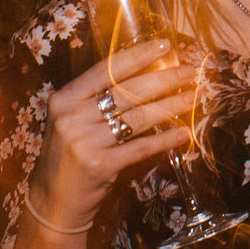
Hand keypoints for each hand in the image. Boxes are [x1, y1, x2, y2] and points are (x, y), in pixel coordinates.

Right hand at [26, 37, 194, 233]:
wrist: (53, 203)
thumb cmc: (69, 156)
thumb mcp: (72, 121)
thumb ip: (97, 99)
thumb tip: (147, 72)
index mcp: (64, 99)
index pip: (106, 69)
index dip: (138, 54)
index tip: (165, 45)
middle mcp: (72, 118)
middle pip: (128, 90)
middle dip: (165, 78)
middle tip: (191, 71)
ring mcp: (85, 142)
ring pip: (139, 116)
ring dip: (173, 104)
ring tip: (195, 96)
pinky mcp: (101, 166)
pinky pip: (142, 146)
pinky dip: (165, 139)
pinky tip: (183, 132)